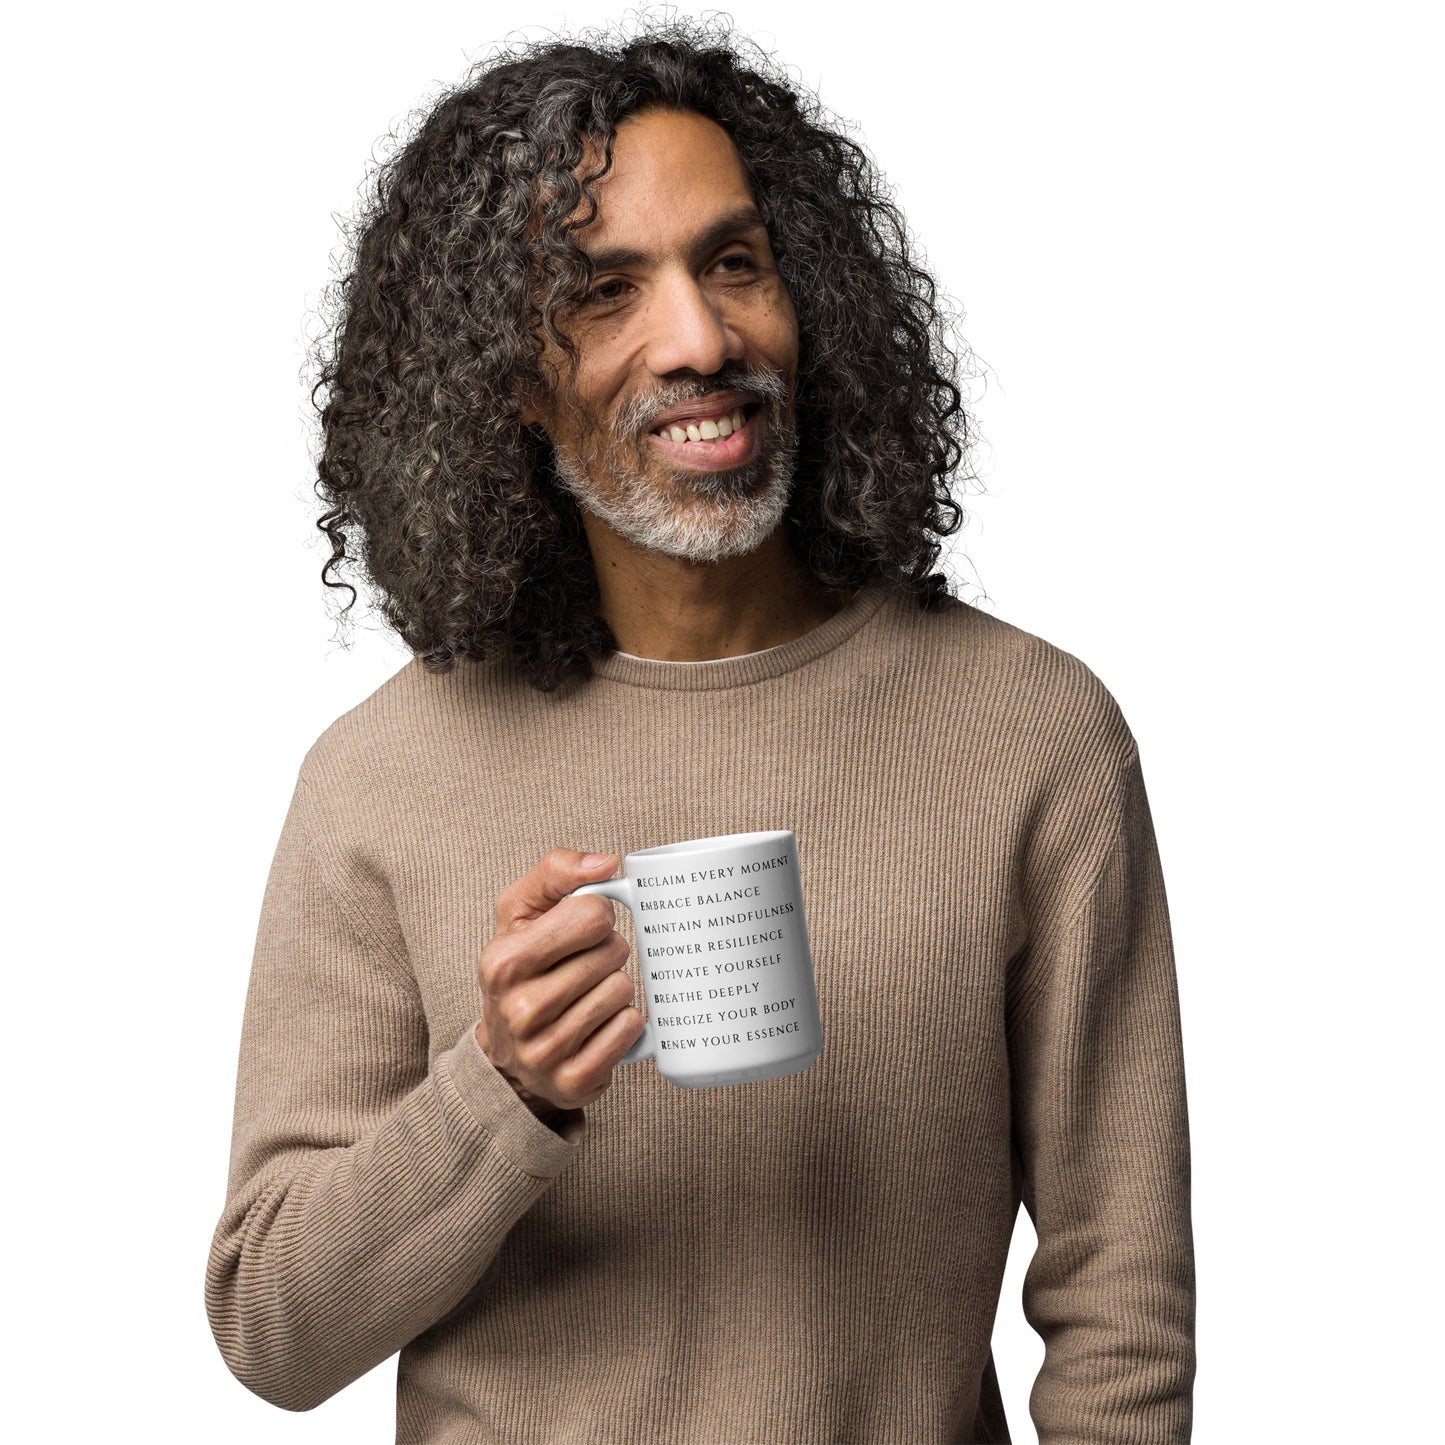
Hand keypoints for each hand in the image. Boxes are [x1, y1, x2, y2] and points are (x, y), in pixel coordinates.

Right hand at [474, 849, 645, 1118]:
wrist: (507, 1057)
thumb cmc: (521, 971)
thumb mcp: (519, 914)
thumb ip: (556, 872)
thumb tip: (608, 863)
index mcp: (502, 962)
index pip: (591, 914)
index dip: (596, 916)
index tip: (583, 928)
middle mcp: (519, 1009)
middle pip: (613, 953)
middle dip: (608, 952)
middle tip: (587, 965)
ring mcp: (546, 1051)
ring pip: (623, 990)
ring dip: (616, 987)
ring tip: (589, 995)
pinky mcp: (575, 1080)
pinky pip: (630, 1029)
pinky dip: (624, 1022)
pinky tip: (599, 1024)